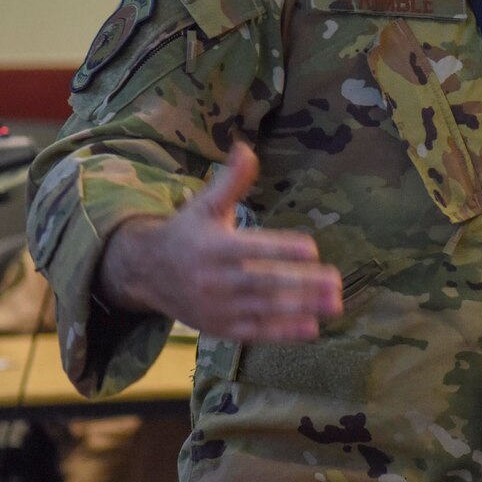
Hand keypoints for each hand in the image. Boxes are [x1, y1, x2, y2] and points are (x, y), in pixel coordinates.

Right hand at [98, 142, 340, 340]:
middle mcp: (214, 280)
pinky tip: (312, 328)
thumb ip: (230, 181)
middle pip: (263, 283)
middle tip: (336, 281)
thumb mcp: (205, 205)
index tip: (311, 249)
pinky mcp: (219, 328)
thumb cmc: (187, 233)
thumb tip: (245, 148)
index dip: (280, 249)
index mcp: (213, 247)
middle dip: (301, 284)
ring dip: (301, 309)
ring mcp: (217, 307)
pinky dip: (282, 333)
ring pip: (263, 309)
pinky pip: (254, 332)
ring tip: (335, 304)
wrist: (145, 272)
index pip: (251, 249)